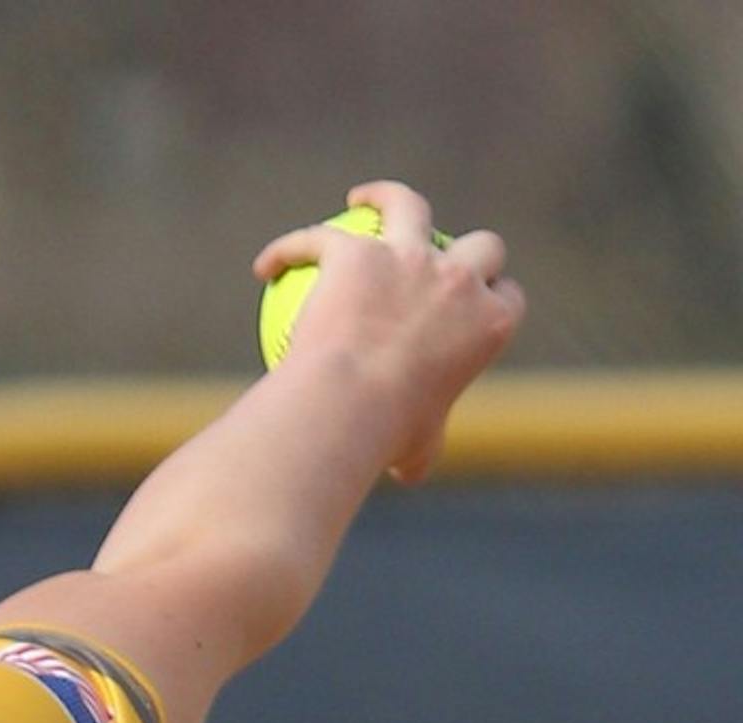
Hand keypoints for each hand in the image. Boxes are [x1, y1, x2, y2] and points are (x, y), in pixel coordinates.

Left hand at [255, 179, 523, 480]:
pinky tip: (267, 265)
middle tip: (444, 256)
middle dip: (474, 248)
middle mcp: (457, 278)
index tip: (481, 303)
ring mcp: (407, 257)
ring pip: (406, 204)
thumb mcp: (416, 451)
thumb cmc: (386, 437)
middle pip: (483, 246)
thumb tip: (410, 474)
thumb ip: (423, 449)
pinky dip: (290, 248)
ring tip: (362, 199)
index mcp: (489, 324)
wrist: (347, 406)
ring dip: (387, 196)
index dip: (498, 297)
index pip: (507, 299)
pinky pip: (318, 239)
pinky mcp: (355, 252)